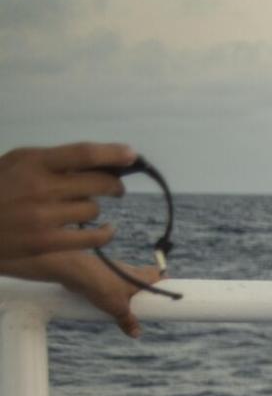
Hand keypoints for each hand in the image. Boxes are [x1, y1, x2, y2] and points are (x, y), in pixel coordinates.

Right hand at [0, 143, 133, 261]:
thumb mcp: (16, 164)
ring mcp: (44, 217)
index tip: (131, 154)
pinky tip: (105, 229)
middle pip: (99, 183)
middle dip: (114, 184)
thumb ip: (52, 161)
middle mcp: (40, 188)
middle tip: (116, 187)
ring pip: (94, 209)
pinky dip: (104, 232)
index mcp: (32, 162)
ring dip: (94, 209)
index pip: (83, 153)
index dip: (112, 153)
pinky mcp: (47, 242)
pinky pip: (94, 237)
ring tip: (81, 208)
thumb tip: (99, 160)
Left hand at [0, 249, 162, 337]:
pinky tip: (105, 298)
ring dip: (127, 287)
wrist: (74, 270)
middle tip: (146, 300)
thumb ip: (128, 321)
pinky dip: (111, 287)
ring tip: (124, 303)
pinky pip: (109, 279)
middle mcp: (129, 270)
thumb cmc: (101, 286)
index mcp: (140, 277)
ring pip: (125, 277)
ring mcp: (113, 269)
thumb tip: (136, 334)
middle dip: (145, 286)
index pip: (158, 274)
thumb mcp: (117, 309)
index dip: (164, 280)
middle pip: (143, 275)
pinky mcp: (99, 271)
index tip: (168, 287)